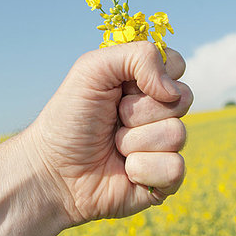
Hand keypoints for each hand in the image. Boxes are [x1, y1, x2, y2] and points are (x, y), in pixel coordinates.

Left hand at [25, 41, 192, 224]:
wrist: (53, 172)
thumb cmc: (69, 119)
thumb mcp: (93, 69)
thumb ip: (138, 56)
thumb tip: (172, 90)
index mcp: (143, 82)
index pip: (176, 65)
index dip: (156, 74)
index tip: (124, 85)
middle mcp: (158, 111)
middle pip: (182, 98)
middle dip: (139, 110)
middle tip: (113, 117)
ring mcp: (163, 145)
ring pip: (177, 134)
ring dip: (135, 141)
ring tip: (113, 146)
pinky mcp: (165, 179)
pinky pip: (175, 168)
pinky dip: (142, 168)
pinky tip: (124, 171)